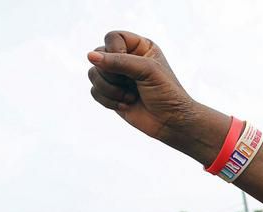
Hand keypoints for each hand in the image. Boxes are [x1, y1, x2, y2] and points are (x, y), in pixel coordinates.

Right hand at [87, 31, 203, 153]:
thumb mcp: (147, 70)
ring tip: (130, 98)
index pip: (112, 38)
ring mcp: (117, 77)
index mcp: (139, 47)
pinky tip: (126, 106)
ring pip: (93, 74)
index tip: (131, 68)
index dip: (114, 52)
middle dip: (113, 75)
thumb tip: (90, 56)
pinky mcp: (111, 94)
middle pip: (98, 56)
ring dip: (110, 90)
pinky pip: (94, 91)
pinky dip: (108, 101)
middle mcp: (125, 59)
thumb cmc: (166, 93)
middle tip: (132, 85)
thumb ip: (119, 61)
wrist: (172, 122)